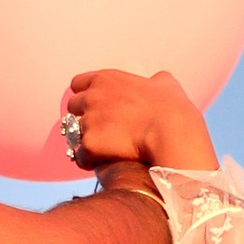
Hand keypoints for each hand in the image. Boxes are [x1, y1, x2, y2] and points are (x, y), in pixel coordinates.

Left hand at [62, 67, 218, 174]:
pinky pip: (80, 156)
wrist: (171, 132)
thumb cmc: (171, 108)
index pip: (78, 84)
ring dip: (86, 140)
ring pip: (74, 133)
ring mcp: (89, 121)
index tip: (96, 106)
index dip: (85, 95)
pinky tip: (101, 164)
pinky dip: (89, 160)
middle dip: (83, 117)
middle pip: (72, 107)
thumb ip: (154, 80)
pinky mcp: (90, 145)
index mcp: (106, 79)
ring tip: (101, 150)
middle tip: (100, 129)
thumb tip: (157, 81)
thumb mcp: (165, 84)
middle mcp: (92, 97)